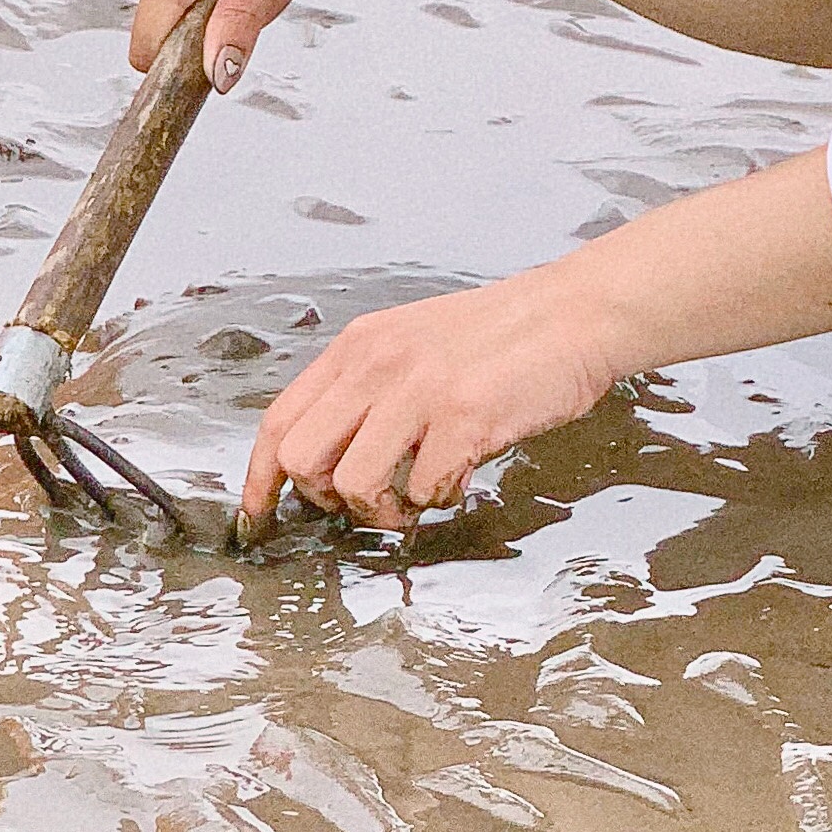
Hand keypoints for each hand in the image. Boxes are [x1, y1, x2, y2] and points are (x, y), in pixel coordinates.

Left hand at [239, 266, 622, 532]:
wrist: (573, 313)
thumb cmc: (500, 337)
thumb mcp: (412, 345)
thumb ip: (368, 390)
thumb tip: (330, 459)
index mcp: (359, 347)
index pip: (278, 421)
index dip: (259, 481)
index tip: (258, 518)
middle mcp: (377, 363)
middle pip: (300, 459)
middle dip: (325, 500)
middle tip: (367, 503)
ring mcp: (418, 389)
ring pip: (352, 484)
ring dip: (382, 512)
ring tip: (415, 499)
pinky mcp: (463, 415)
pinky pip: (424, 490)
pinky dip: (439, 500)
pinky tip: (460, 476)